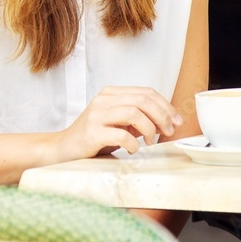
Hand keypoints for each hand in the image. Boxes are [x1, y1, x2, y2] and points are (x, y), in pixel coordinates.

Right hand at [52, 86, 182, 160]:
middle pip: (143, 100)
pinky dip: (134, 144)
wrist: (63, 148)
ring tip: (150, 141)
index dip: (166, 106)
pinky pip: (122, 134)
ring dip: (149, 129)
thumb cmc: (94, 137)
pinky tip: (133, 149)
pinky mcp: (92, 132)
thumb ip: (138, 118)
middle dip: (162, 116)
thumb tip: (167, 121)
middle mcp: (104, 100)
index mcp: (111, 93)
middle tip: (169, 132)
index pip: (146, 92)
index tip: (176, 121)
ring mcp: (97, 115)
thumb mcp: (118, 122)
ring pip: (134, 113)